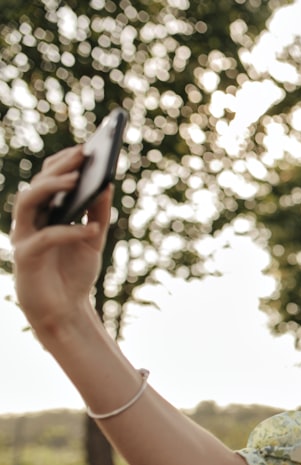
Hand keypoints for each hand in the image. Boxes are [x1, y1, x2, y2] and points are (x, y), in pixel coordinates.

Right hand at [10, 146, 112, 332]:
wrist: (64, 311)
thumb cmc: (74, 273)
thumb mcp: (92, 239)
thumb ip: (98, 213)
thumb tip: (107, 184)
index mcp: (43, 214)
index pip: (47, 179)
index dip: (63, 162)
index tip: (86, 147)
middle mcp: (28, 221)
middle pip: (37, 185)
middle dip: (59, 168)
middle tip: (83, 155)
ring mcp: (23, 237)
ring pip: (28, 201)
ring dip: (51, 187)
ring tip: (79, 179)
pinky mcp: (25, 257)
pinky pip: (46, 237)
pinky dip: (70, 232)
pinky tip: (92, 230)